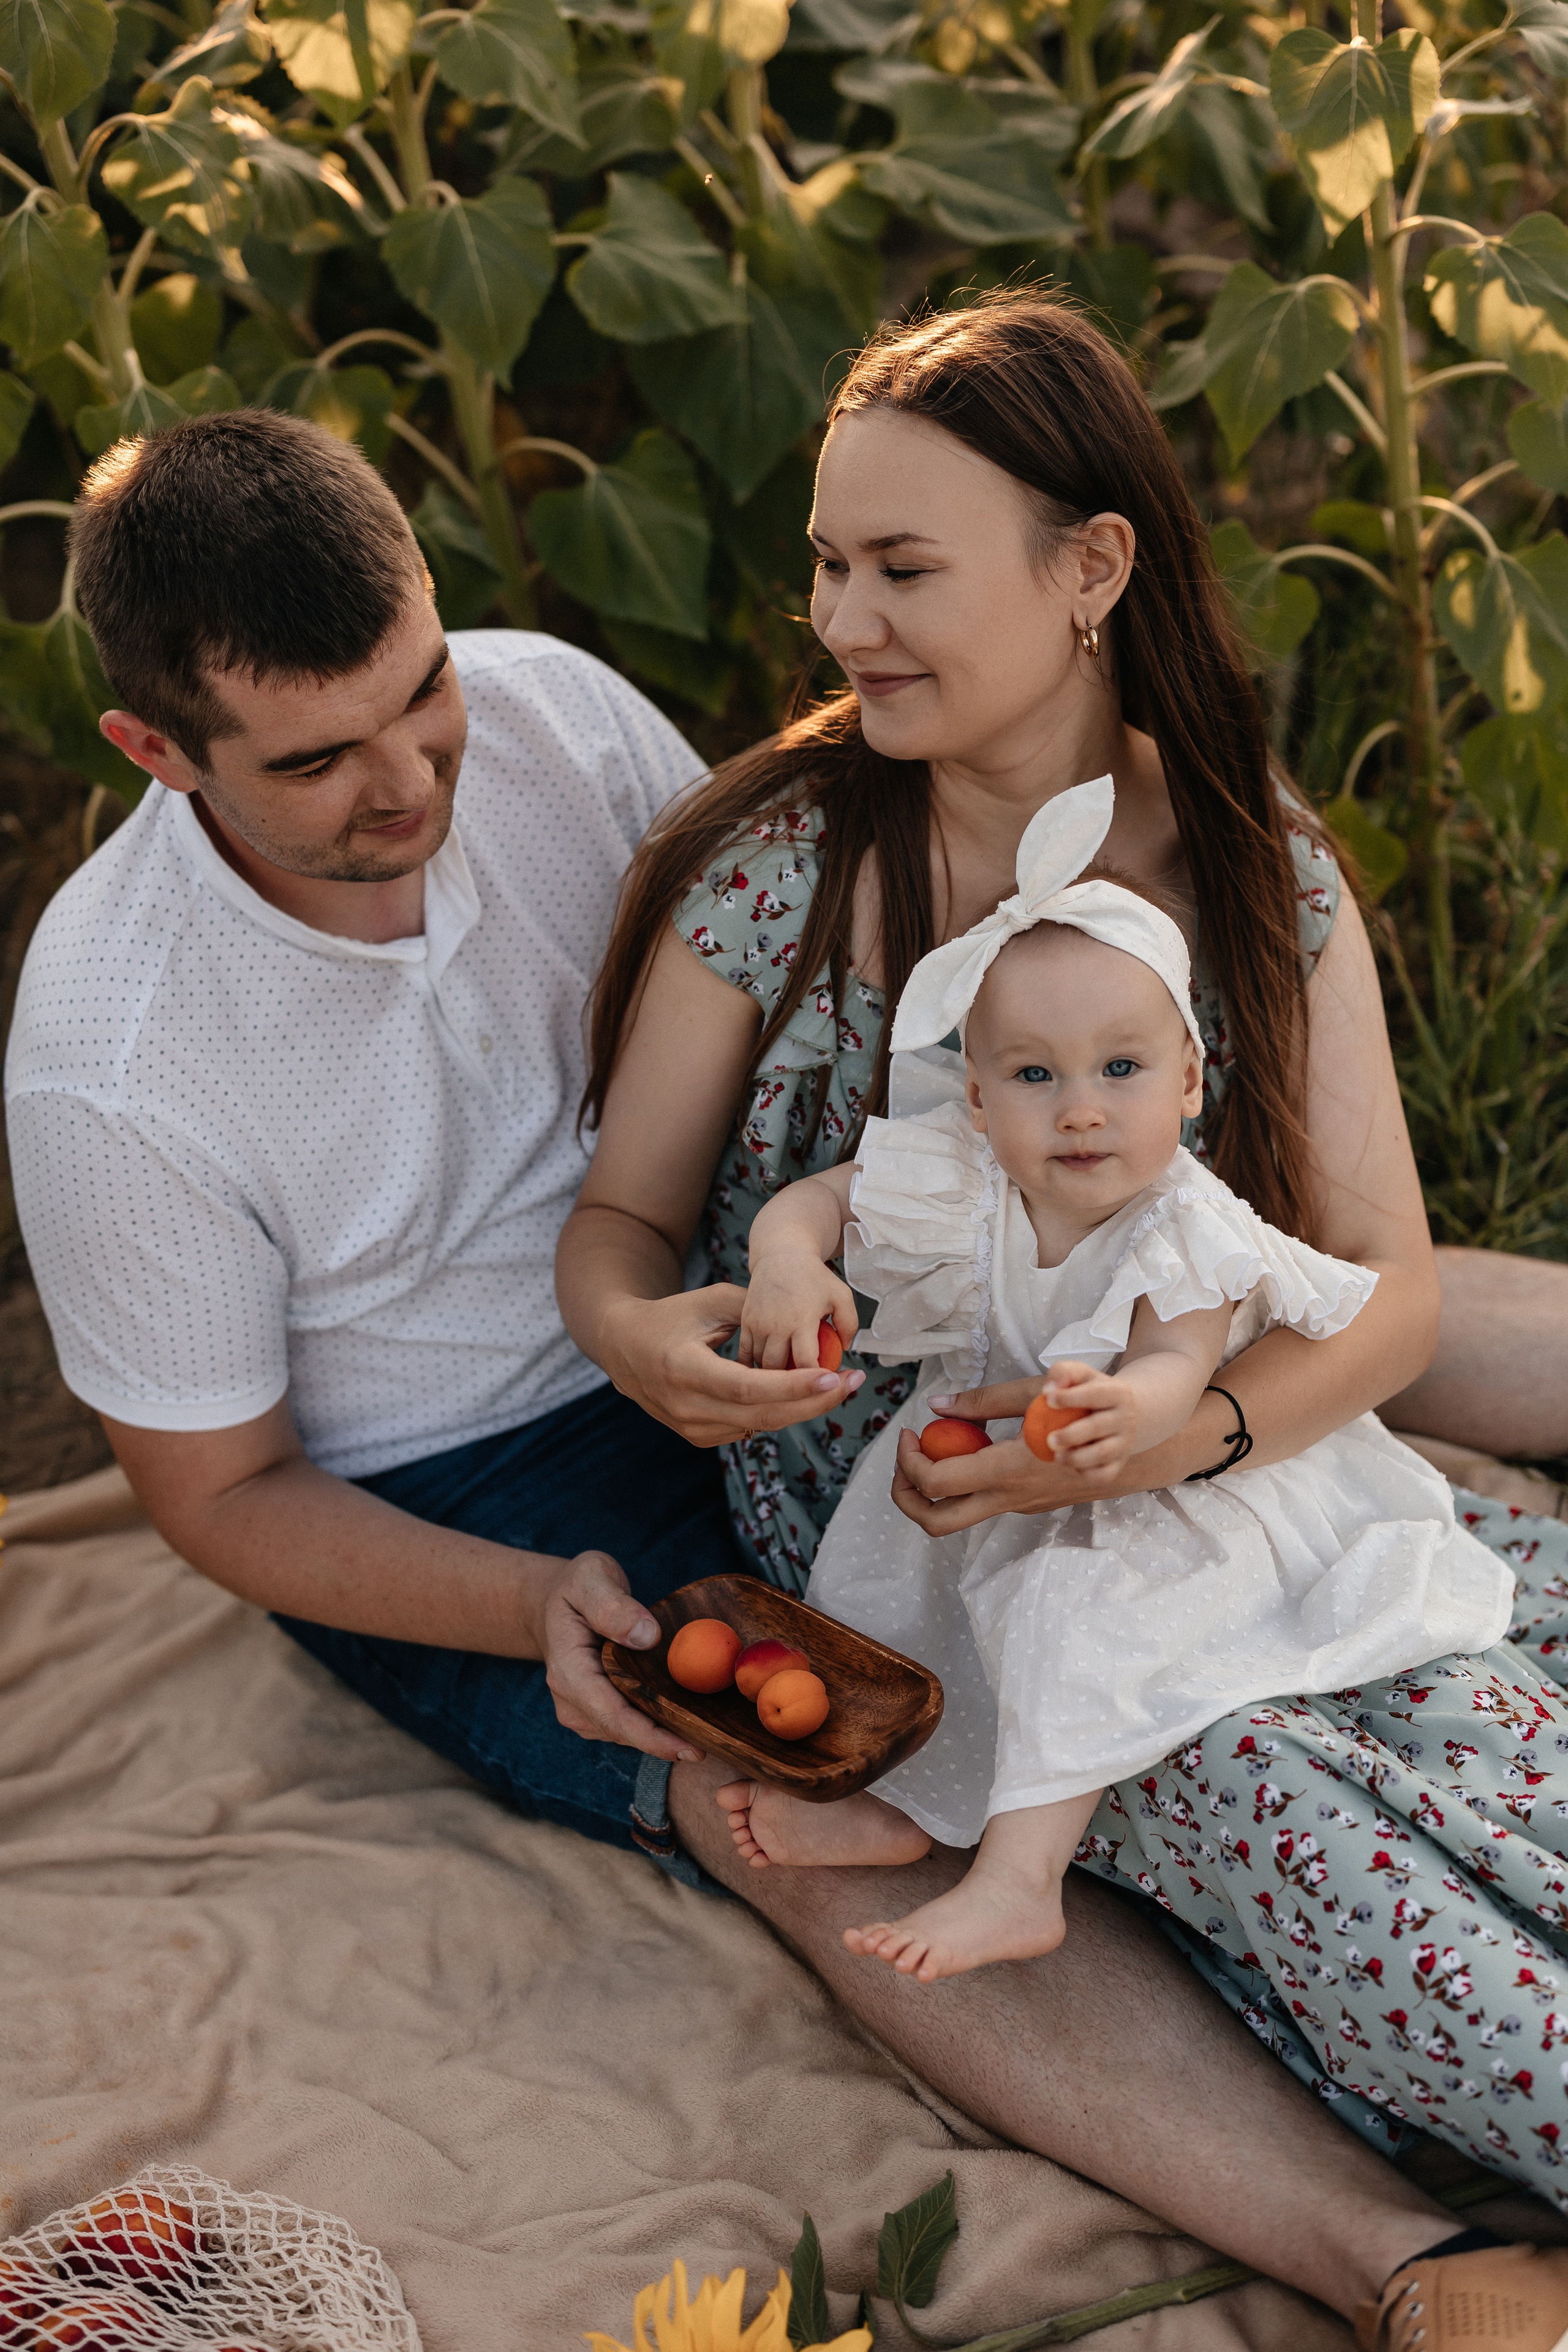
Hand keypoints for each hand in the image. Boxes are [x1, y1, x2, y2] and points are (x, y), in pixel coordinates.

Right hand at [541, 1549, 703, 1762]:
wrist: (556, 1600)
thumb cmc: (577, 1586)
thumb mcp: (591, 1578)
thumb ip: (613, 1606)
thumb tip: (646, 1637)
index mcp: (569, 1671)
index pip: (612, 1715)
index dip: (651, 1737)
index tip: (690, 1749)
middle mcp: (571, 1700)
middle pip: (623, 1732)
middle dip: (666, 1743)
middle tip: (714, 1746)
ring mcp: (580, 1710)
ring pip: (627, 1733)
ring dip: (663, 1735)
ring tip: (706, 1732)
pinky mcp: (594, 1712)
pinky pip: (627, 1725)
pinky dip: (655, 1724)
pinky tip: (684, 1717)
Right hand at [599, 1282, 862, 1447]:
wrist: (623, 1346)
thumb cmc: (672, 1316)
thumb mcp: (711, 1301)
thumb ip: (756, 1312)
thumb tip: (802, 1328)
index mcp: (683, 1368)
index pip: (748, 1387)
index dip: (793, 1387)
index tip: (834, 1377)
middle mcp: (684, 1405)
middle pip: (761, 1416)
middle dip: (813, 1402)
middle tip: (853, 1383)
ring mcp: (689, 1427)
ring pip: (759, 1426)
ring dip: (802, 1409)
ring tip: (839, 1386)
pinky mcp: (697, 1436)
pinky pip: (747, 1429)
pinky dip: (777, 1413)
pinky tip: (802, 1395)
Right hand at [738, 1252, 858, 1374]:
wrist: (782, 1254)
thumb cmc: (814, 1276)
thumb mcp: (841, 1295)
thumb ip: (849, 1324)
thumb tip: (845, 1348)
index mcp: (801, 1319)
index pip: (805, 1363)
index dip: (814, 1379)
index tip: (822, 1383)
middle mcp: (776, 1324)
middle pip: (778, 1369)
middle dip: (791, 1383)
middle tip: (803, 1386)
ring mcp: (757, 1324)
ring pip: (760, 1364)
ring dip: (772, 1376)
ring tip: (786, 1380)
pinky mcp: (745, 1322)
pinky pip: (745, 1354)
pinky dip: (753, 1367)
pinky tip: (764, 1373)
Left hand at [893, 1375, 1141, 1535]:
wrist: (1127, 1444)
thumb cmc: (1079, 1411)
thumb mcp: (1032, 1394)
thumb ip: (981, 1402)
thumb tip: (936, 1404)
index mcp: (1006, 1471)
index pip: (935, 1481)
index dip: (908, 1459)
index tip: (908, 1432)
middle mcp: (1008, 1498)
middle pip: (936, 1523)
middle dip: (906, 1495)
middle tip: (903, 1459)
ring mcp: (1018, 1507)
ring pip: (955, 1518)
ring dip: (932, 1490)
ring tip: (932, 1451)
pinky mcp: (1025, 1505)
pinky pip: (980, 1502)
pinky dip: (962, 1483)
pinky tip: (971, 1451)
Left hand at [1035, 1359, 1137, 1477]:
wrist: (1126, 1414)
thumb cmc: (1093, 1391)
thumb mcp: (1083, 1374)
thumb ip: (1064, 1372)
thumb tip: (1047, 1390)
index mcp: (1117, 1393)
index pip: (1095, 1394)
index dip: (1071, 1397)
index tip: (1047, 1399)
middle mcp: (1125, 1418)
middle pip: (1098, 1427)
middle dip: (1071, 1435)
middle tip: (1049, 1439)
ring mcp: (1124, 1443)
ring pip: (1102, 1454)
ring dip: (1077, 1458)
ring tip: (1056, 1456)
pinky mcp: (1120, 1463)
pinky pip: (1105, 1474)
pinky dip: (1087, 1474)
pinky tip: (1072, 1466)